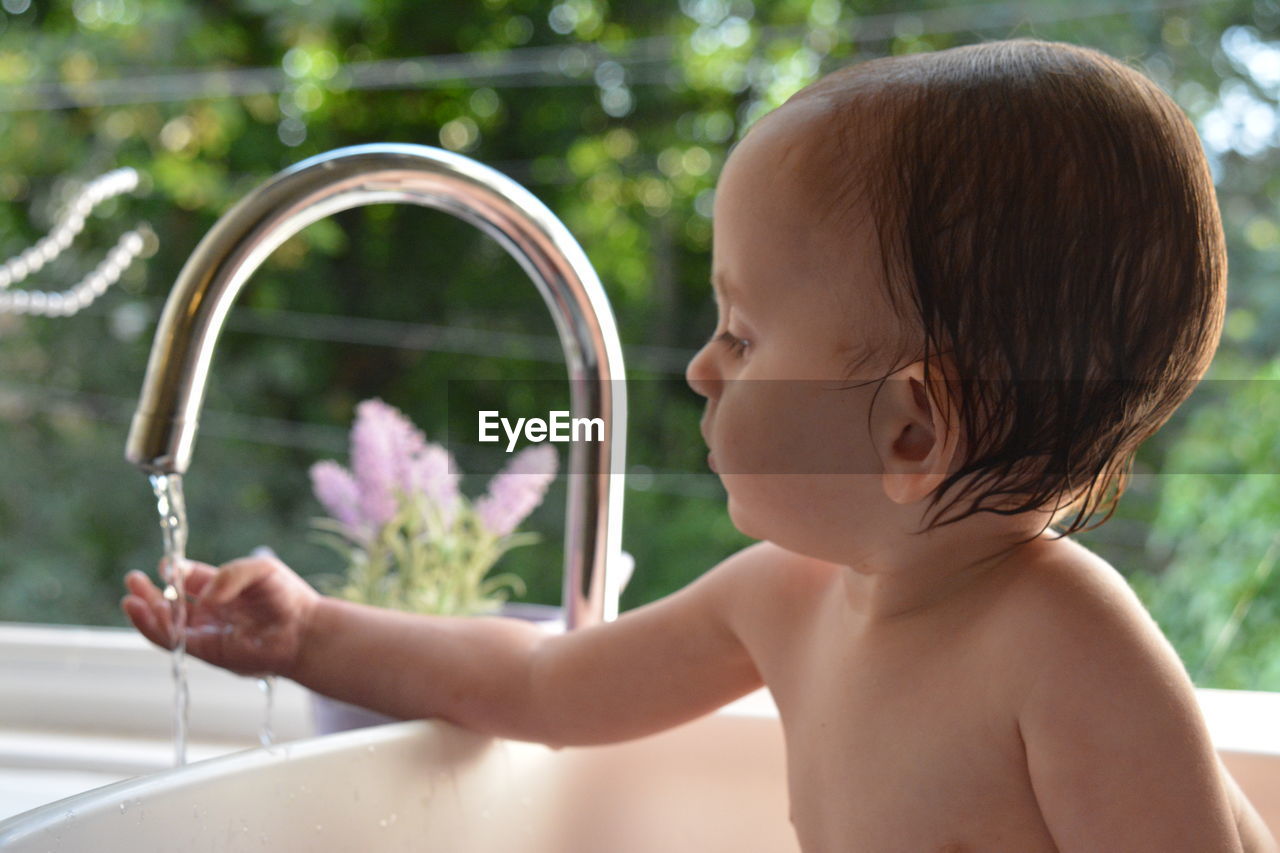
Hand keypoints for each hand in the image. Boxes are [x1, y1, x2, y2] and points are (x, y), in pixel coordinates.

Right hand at [121, 553, 320, 678]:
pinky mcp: (207, 650)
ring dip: (146, 611)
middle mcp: (210, 611)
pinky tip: (145, 614)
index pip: (188, 579)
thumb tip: (204, 597)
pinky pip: (175, 641)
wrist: (304, 630)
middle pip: (170, 601)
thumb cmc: (287, 597)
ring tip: (130, 597)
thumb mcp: (261, 571)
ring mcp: (207, 631)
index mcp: (221, 588)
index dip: (175, 571)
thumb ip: (231, 575)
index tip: (167, 565)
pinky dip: (156, 628)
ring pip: (167, 623)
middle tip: (133, 579)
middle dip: (150, 592)